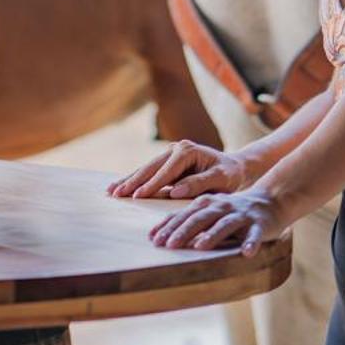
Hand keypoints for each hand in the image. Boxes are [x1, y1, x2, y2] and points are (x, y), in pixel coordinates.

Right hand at [108, 139, 255, 200]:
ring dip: (129, 180)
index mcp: (188, 151)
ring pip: (145, 169)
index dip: (152, 184)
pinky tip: (118, 186)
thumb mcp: (221, 179)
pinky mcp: (166, 162)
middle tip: (117, 194)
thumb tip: (174, 192)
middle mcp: (176, 148)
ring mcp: (169, 154)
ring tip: (111, 191)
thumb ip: (199, 184)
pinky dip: (133, 180)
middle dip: (133, 181)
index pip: (167, 171)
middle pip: (151, 167)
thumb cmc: (229, 176)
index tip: (138, 196)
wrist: (233, 168)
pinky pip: (148, 172)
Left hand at [149, 188, 288, 256]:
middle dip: (183, 231)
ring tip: (201, 247)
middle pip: (200, 218)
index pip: (184, 215)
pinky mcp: (260, 224)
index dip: (168, 227)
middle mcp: (221, 207)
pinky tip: (247, 253)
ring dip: (213, 235)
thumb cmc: (233, 211)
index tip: (153, 240)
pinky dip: (251, 243)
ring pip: (224, 225)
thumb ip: (188, 221)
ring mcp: (241, 215)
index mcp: (206, 204)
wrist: (271, 200)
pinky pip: (255, 234)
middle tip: (168, 245)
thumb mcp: (209, 211)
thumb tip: (157, 236)